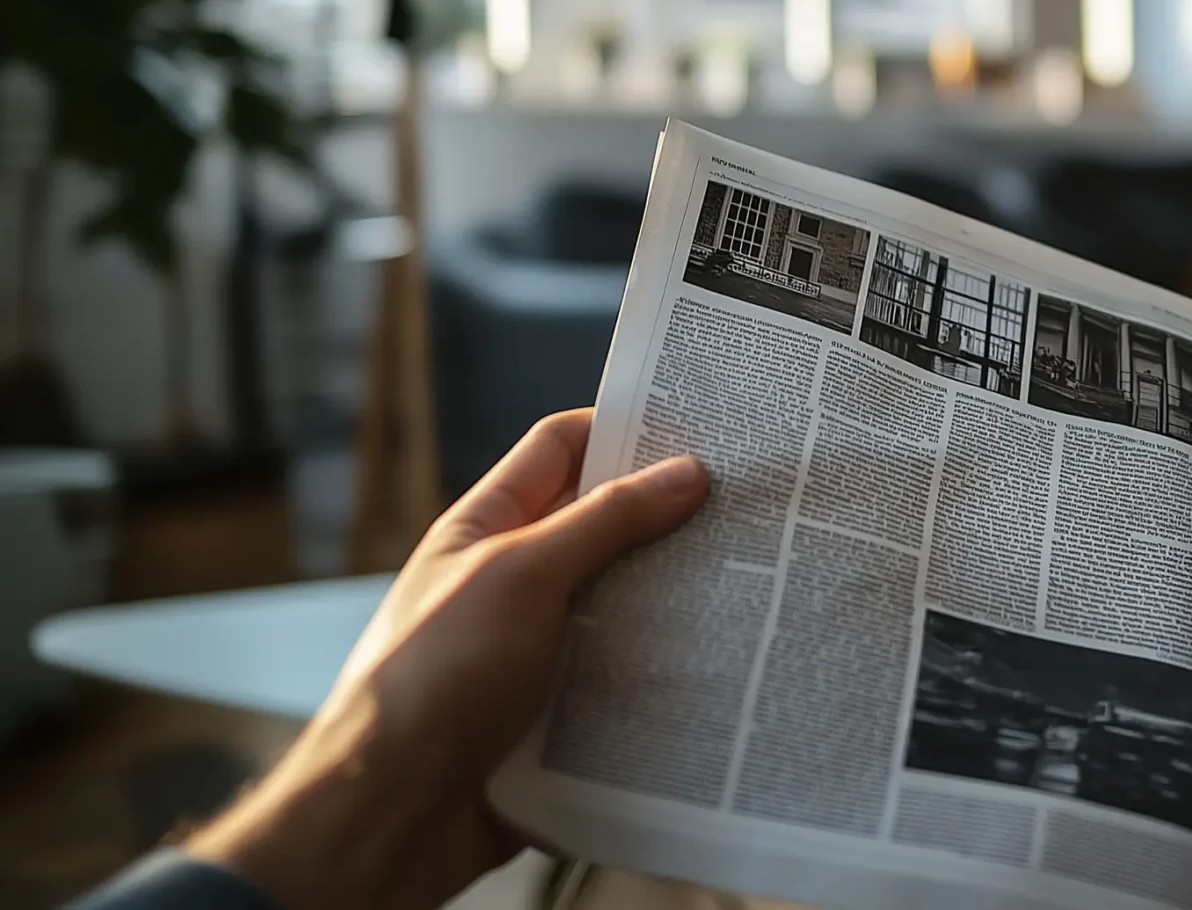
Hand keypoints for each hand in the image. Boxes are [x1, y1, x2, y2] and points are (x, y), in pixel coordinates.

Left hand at [188, 410, 708, 909]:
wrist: (390, 813)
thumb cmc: (430, 678)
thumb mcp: (520, 576)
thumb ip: (604, 520)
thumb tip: (685, 471)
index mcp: (488, 527)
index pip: (562, 448)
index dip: (624, 428)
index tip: (702, 428)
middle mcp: (514, 579)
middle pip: (605, 525)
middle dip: (671, 516)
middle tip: (749, 505)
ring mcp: (538, 646)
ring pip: (626, 602)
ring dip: (677, 599)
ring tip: (751, 582)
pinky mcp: (561, 709)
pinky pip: (627, 675)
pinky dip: (668, 671)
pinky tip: (720, 664)